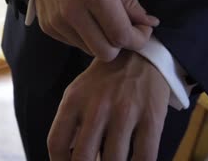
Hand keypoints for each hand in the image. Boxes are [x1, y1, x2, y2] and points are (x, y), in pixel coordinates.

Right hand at [35, 0, 158, 60]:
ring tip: (100, 22)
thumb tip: (150, 24)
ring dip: (101, 41)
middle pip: (105, 52)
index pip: (121, 35)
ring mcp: (57, 21)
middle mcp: (73, 10)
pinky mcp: (48, 27)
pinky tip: (84, 20)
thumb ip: (131, 4)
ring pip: (90, 51)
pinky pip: (75, 44)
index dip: (138, 39)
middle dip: (119, 45)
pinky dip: (84, 38)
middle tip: (122, 30)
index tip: (142, 31)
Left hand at [47, 51, 169, 160]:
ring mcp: (125, 113)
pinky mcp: (151, 118)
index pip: (56, 143)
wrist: (139, 57)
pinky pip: (144, 158)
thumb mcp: (78, 94)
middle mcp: (97, 107)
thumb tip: (65, 158)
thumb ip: (69, 124)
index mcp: (74, 100)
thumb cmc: (104, 82)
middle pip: (83, 158)